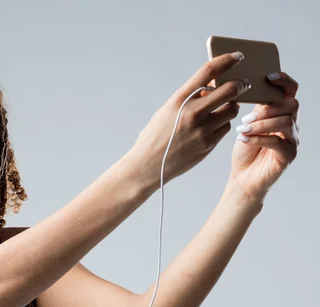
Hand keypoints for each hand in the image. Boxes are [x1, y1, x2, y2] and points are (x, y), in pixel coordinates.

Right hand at [130, 52, 249, 189]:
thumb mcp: (166, 111)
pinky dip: (222, 124)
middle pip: (229, 90)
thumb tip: (210, 89)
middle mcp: (192, 113)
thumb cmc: (155, 137)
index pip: (208, 72)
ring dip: (230, 106)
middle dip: (240, 85)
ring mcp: (202, 130)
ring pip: (231, 110)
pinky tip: (212, 127)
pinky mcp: (208, 144)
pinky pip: (225, 128)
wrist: (148, 165)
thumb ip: (187, 99)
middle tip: (244, 84)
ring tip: (222, 109)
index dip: (226, 60)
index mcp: (179, 100)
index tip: (238, 56)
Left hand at [228, 72, 299, 205]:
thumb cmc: (245, 149)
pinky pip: (279, 141)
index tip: (268, 76)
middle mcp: (291, 123)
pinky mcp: (289, 155)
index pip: (291, 90)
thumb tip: (238, 86)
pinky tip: (244, 139)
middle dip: (268, 108)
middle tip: (247, 117)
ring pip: (285, 122)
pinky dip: (259, 138)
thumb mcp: (245, 123)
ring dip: (261, 124)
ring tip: (243, 129)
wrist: (243, 177)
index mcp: (280, 112)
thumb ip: (249, 106)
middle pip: (291, 104)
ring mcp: (292, 139)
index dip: (283, 80)